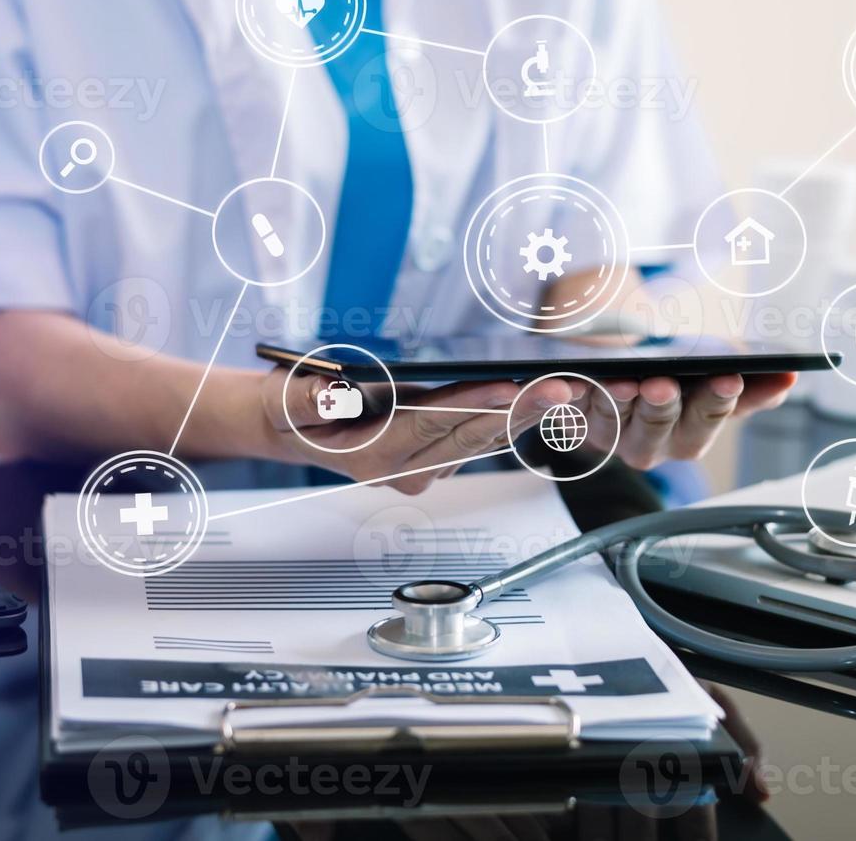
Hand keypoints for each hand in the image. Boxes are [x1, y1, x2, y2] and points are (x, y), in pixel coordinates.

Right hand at [259, 370, 576, 494]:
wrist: (287, 427)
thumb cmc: (289, 409)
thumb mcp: (286, 400)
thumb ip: (309, 399)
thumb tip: (334, 394)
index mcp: (372, 455)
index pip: (431, 426)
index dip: (472, 406)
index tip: (510, 387)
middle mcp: (404, 469)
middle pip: (470, 435)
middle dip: (520, 409)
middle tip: (563, 388)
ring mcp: (422, 467)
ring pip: (483, 439)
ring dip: (528, 413)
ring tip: (568, 388)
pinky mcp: (434, 455)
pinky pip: (479, 436)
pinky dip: (513, 415)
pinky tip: (545, 397)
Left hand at [583, 372, 795, 468]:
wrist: (620, 352)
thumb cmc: (676, 367)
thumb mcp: (715, 372)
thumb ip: (752, 385)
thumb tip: (788, 378)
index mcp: (691, 432)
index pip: (710, 417)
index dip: (719, 400)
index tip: (730, 378)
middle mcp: (650, 442)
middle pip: (658, 426)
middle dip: (662, 405)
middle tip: (663, 384)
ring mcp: (608, 431)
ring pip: (612, 420)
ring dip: (615, 401)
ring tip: (621, 378)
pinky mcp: (571, 415)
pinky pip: (567, 408)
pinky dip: (565, 395)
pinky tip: (570, 378)